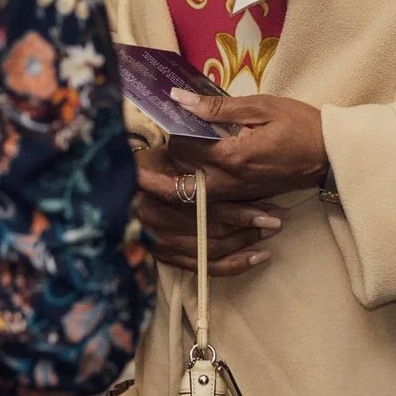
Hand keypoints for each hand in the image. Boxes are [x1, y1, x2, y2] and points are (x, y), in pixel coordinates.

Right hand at [133, 140, 284, 275]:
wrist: (118, 188)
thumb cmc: (150, 161)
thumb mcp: (168, 146)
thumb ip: (189, 144)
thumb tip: (212, 128)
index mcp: (153, 189)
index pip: (203, 205)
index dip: (237, 208)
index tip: (267, 206)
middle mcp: (154, 219)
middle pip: (210, 229)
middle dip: (247, 225)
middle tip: (277, 219)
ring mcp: (159, 242)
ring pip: (211, 248)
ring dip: (245, 242)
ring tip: (271, 231)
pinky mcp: (167, 256)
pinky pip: (204, 266)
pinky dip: (234, 265)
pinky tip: (259, 257)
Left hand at [163, 90, 329, 202]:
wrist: (331, 156)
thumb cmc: (300, 125)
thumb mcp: (261, 107)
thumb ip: (217, 106)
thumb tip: (180, 99)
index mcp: (231, 157)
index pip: (181, 148)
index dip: (171, 131)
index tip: (172, 116)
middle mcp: (228, 182)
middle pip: (179, 176)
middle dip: (170, 157)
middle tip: (172, 135)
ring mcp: (236, 195)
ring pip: (192, 191)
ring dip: (182, 170)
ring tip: (185, 146)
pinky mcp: (243, 199)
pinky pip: (210, 195)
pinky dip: (199, 181)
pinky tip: (204, 160)